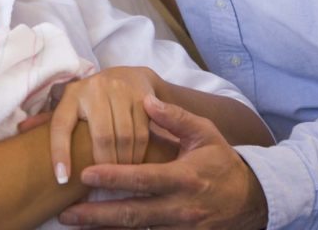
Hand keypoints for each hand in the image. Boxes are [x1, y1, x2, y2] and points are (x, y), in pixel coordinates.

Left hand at [48, 66, 157, 182]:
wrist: (131, 77)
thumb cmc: (94, 98)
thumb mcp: (72, 104)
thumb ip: (50, 120)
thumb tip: (20, 131)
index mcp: (71, 94)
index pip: (60, 125)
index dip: (59, 153)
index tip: (61, 179)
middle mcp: (94, 88)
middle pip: (101, 136)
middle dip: (104, 164)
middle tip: (105, 184)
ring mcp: (120, 91)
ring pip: (124, 137)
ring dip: (123, 163)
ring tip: (120, 177)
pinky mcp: (142, 96)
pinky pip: (142, 133)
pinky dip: (139, 154)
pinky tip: (135, 164)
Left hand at [59, 95, 268, 228]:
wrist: (251, 200)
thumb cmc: (220, 162)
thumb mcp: (204, 134)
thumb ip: (175, 118)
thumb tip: (147, 100)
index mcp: (184, 178)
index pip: (143, 179)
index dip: (114, 178)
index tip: (85, 173)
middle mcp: (180, 208)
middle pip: (133, 214)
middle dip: (97, 215)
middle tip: (66, 213)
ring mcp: (180, 229)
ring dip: (103, 229)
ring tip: (73, 224)